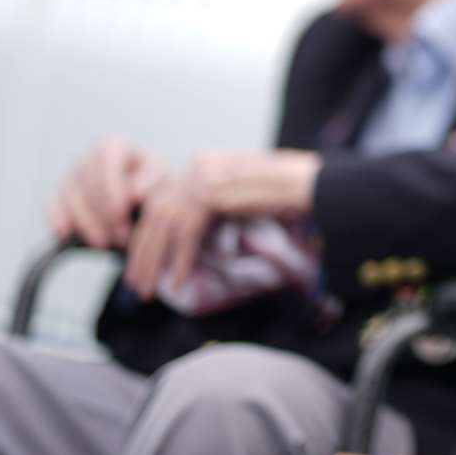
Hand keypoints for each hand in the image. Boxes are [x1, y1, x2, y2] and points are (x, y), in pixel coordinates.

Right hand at [48, 137, 166, 248]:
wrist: (143, 199)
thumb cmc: (155, 184)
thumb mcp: (161, 178)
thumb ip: (151, 180)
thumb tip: (134, 193)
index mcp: (112, 146)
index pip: (106, 164)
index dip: (112, 190)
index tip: (122, 213)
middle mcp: (87, 158)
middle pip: (88, 184)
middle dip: (103, 213)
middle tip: (120, 237)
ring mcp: (71, 177)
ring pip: (71, 198)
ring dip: (86, 223)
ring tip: (105, 244)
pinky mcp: (60, 196)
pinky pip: (53, 206)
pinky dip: (58, 220)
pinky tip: (66, 235)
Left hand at [122, 150, 321, 299]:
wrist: (319, 185)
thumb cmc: (292, 196)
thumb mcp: (243, 199)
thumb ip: (216, 209)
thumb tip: (190, 239)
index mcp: (206, 163)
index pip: (162, 200)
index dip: (148, 235)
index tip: (142, 264)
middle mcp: (200, 165)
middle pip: (156, 211)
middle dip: (143, 251)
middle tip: (136, 284)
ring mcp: (206, 176)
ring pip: (165, 224)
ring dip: (154, 261)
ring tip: (149, 291)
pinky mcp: (215, 192)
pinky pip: (187, 233)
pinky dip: (180, 261)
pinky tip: (179, 283)